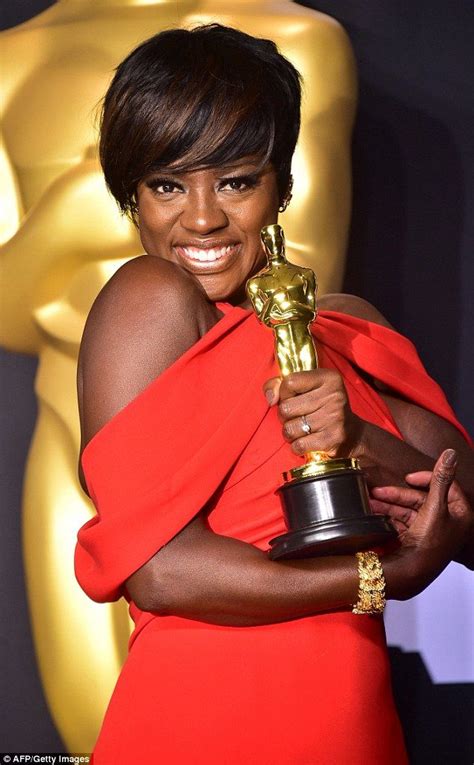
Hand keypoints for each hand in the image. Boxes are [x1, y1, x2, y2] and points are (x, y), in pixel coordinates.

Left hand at [263, 370, 363, 456]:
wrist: (353, 436)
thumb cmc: (321, 408)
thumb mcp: (306, 388)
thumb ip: (279, 385)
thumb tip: (270, 398)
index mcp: (329, 378)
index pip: (289, 382)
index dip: (284, 394)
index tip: (294, 399)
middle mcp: (334, 396)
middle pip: (285, 408)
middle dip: (285, 416)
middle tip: (298, 417)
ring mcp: (334, 418)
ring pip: (289, 429)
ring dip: (290, 433)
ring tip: (302, 431)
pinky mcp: (332, 439)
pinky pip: (298, 445)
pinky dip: (297, 447)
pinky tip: (307, 442)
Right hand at [373, 449, 472, 598]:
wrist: (411, 574)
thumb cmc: (429, 545)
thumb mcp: (435, 506)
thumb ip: (440, 479)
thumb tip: (450, 454)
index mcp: (461, 515)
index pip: (446, 486)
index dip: (427, 478)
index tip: (409, 477)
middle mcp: (448, 523)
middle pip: (423, 498)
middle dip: (398, 495)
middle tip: (379, 491)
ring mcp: (431, 531)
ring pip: (409, 509)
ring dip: (389, 505)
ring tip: (372, 502)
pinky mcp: (416, 538)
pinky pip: (402, 520)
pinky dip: (388, 515)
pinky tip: (374, 511)